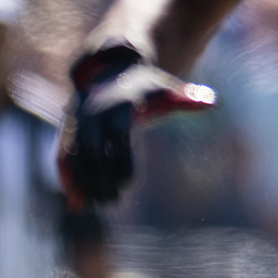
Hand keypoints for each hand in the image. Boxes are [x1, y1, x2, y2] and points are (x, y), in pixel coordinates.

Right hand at [59, 46, 215, 208]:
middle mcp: (92, 114)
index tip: (129, 184)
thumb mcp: (164, 90)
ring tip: (93, 206)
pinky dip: (67, 180)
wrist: (107, 72)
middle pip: (90, 149)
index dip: (120, 161)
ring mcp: (76, 124)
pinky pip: (63, 158)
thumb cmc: (142, 87)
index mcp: (118, 105)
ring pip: (72, 155)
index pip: (117, 136)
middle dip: (98, 176)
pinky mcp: (67, 133)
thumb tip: (214, 102)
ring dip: (81, 183)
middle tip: (112, 200)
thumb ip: (186, 99)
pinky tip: (76, 203)